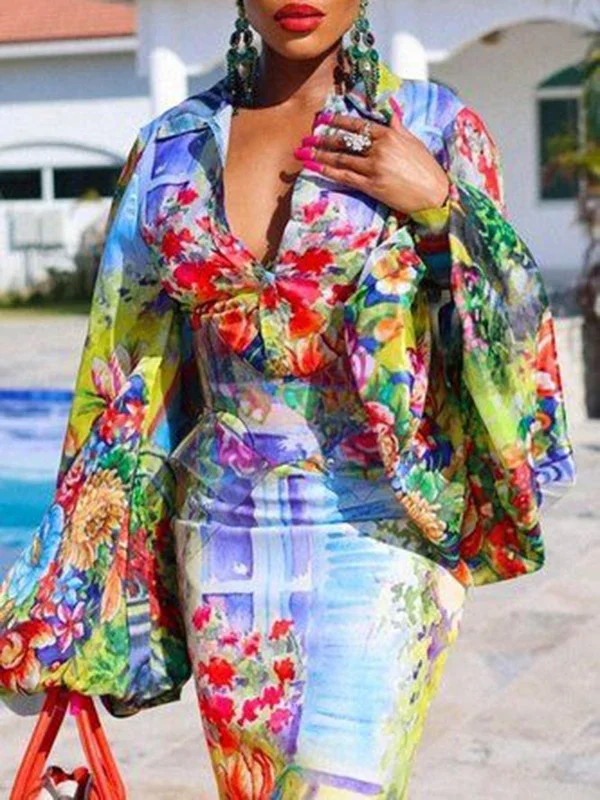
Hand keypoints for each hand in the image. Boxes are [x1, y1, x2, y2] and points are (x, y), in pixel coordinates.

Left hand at [293, 110, 449, 214]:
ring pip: (341, 158)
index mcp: (390, 134)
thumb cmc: (426, 169)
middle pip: (346, 140)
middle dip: (323, 138)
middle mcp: (381, 148)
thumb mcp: (413, 142)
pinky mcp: (373, 186)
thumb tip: (390, 112)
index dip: (338, 121)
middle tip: (306, 136)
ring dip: (319, 153)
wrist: (435, 194)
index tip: (323, 118)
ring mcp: (375, 167)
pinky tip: (314, 167)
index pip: (358, 124)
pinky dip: (327, 170)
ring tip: (303, 151)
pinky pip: (345, 176)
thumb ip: (398, 126)